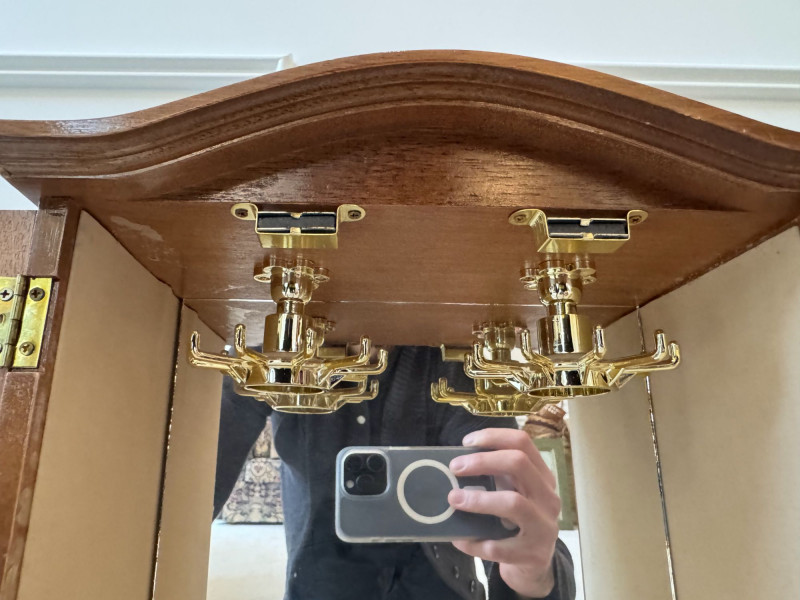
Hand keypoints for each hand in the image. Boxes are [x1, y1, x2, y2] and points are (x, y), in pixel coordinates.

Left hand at [447, 428, 560, 597]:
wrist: (534, 566)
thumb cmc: (517, 522)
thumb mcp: (513, 493)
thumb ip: (495, 477)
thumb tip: (457, 463)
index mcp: (542, 477)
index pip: (523, 443)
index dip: (493, 437)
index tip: (466, 442)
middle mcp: (548, 497)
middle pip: (519, 463)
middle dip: (482, 461)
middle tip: (455, 468)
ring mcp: (544, 526)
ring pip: (513, 503)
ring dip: (478, 500)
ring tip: (454, 499)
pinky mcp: (533, 554)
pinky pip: (499, 546)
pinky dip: (474, 542)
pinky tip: (460, 539)